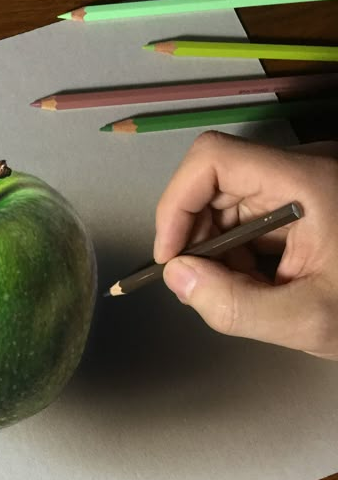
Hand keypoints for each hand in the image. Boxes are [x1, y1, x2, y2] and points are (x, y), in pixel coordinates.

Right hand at [154, 131, 337, 359]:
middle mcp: (301, 169)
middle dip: (196, 238)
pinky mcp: (300, 199)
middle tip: (206, 286)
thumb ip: (234, 305)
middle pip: (213, 184)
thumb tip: (177, 276)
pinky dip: (235, 253)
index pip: (212, 160)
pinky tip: (259, 281)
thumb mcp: (305, 320)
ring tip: (244, 289)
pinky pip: (245, 216)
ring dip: (215, 251)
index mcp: (307, 183)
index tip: (172, 255)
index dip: (176, 203)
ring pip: (224, 204)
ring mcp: (301, 183)